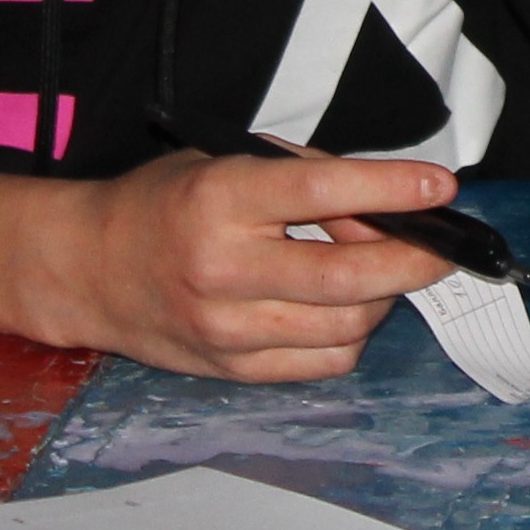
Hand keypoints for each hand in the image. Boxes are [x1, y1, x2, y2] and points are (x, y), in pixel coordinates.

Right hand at [45, 147, 461, 380]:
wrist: (90, 269)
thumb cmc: (165, 204)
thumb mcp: (225, 159)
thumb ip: (304, 176)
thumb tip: (388, 202)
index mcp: (220, 199)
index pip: (322, 192)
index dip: (392, 188)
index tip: (439, 186)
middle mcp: (223, 269)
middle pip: (348, 277)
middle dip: (414, 261)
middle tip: (439, 245)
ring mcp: (227, 329)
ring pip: (346, 326)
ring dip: (382, 297)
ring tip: (376, 269)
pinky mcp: (233, 370)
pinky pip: (323, 362)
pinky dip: (351, 334)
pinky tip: (343, 306)